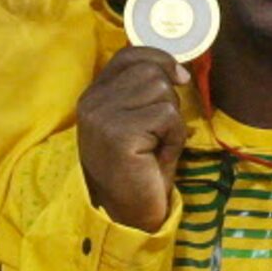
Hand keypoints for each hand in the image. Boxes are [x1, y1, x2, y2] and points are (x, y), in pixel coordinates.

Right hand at [77, 46, 190, 232]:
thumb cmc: (139, 169)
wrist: (128, 215)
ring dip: (171, 119)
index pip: (128, 55)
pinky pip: (166, 116)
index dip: (158, 58)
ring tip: (158, 144)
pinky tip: (158, 155)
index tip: (179, 76)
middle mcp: (93, 102)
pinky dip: (173, 136)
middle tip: (161, 130)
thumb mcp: (138, 121)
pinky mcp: (119, 134)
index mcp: (94, 95)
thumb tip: (178, 70)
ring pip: (160, 90)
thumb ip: (146, 91)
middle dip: (168, 97)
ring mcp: (102, 117)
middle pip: (150, 70)